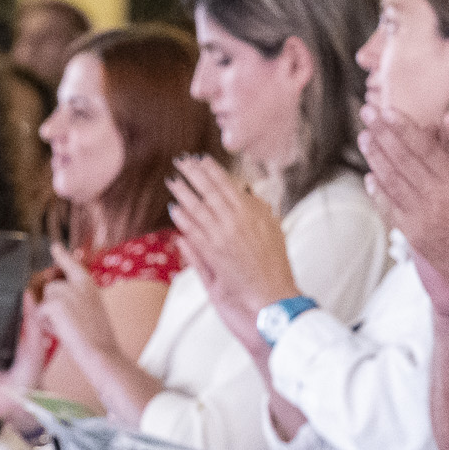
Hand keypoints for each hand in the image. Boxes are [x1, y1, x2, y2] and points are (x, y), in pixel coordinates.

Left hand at [32, 249, 123, 368]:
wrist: (101, 352)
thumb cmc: (98, 337)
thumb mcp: (92, 310)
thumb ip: (76, 297)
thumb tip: (54, 291)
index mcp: (90, 284)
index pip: (72, 264)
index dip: (62, 255)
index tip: (55, 247)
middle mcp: (78, 283)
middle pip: (51, 287)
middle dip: (53, 304)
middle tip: (71, 323)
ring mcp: (65, 291)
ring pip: (44, 299)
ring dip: (49, 314)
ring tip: (68, 328)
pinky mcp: (54, 303)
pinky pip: (40, 312)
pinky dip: (46, 324)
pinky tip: (62, 331)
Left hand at [167, 157, 300, 315]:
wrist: (272, 291)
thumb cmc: (275, 262)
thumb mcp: (274, 230)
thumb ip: (260, 209)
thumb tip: (246, 192)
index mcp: (252, 213)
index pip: (228, 184)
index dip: (212, 170)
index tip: (200, 158)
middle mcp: (236, 221)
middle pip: (209, 191)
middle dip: (193, 174)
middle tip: (180, 161)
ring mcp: (222, 236)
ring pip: (197, 208)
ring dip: (183, 192)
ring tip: (172, 180)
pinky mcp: (212, 252)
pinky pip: (193, 230)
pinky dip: (183, 218)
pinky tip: (174, 208)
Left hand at [363, 110, 448, 308]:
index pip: (424, 148)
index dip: (403, 127)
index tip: (387, 110)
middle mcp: (436, 199)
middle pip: (401, 159)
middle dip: (382, 133)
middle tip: (366, 113)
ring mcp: (422, 218)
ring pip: (392, 181)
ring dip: (376, 157)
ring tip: (363, 137)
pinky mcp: (416, 235)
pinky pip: (391, 208)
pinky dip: (378, 192)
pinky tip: (370, 177)